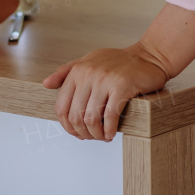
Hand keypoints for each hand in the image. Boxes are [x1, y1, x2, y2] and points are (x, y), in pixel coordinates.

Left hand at [42, 44, 168, 140]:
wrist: (148, 57)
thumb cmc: (119, 62)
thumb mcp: (88, 61)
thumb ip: (66, 72)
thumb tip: (46, 84)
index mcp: (77, 70)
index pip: (61, 106)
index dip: (67, 126)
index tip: (76, 133)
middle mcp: (88, 74)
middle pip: (75, 116)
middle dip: (82, 133)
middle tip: (91, 138)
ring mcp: (105, 80)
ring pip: (92, 119)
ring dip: (96, 134)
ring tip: (102, 137)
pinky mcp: (122, 87)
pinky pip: (110, 116)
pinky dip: (110, 130)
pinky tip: (112, 134)